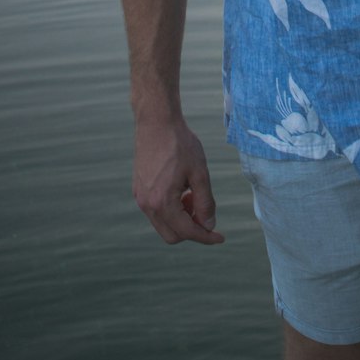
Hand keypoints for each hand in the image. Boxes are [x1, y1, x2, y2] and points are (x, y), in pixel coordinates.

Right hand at [132, 118, 224, 245]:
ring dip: (182, 219)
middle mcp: (147, 205)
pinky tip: (181, 190)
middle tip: (204, 209)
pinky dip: (171, 210)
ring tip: (192, 194)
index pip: (187, 232)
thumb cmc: (180, 144)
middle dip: (192, 229)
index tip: (221, 237)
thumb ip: (205, 202)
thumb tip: (209, 225)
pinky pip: (156, 212)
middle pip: (173, 236)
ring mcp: (140, 198)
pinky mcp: (138, 191)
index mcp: (162, 202)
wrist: (156, 122)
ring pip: (164, 225)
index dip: (206, 237)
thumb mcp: (200, 173)